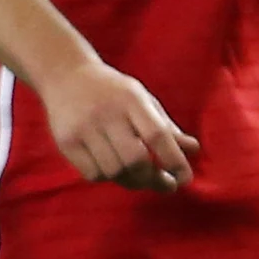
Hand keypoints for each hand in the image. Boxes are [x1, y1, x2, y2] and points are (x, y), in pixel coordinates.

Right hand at [35, 60, 198, 190]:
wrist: (65, 75)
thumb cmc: (112, 91)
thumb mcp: (142, 99)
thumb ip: (166, 126)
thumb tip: (193, 149)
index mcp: (131, 100)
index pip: (157, 135)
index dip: (174, 160)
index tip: (184, 178)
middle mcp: (106, 113)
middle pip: (134, 159)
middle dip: (153, 178)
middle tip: (165, 183)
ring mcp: (83, 129)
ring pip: (114, 171)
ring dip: (132, 181)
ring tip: (140, 178)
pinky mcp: (66, 142)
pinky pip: (93, 174)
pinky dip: (108, 178)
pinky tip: (113, 170)